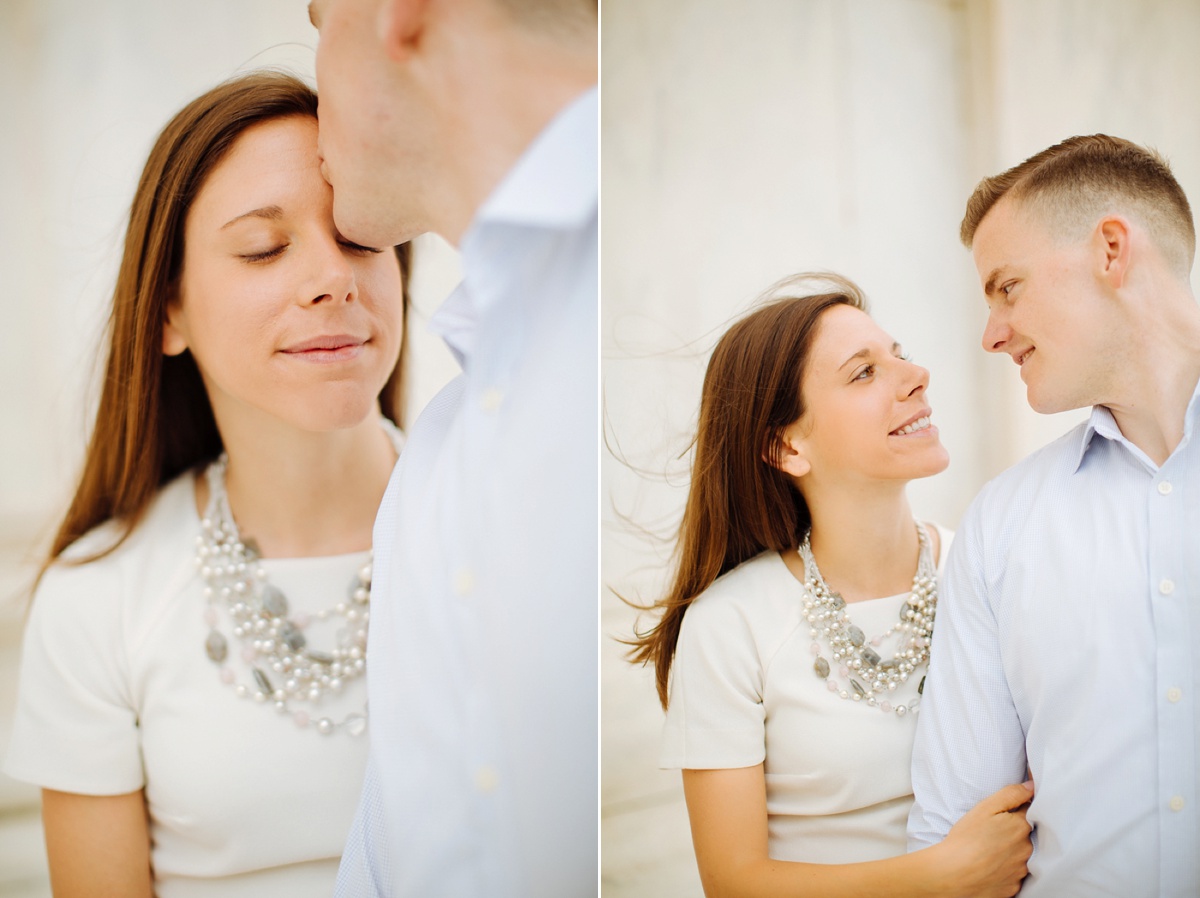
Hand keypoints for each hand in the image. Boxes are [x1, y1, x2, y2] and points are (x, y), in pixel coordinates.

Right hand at [934, 781, 1033, 897]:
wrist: (953, 875)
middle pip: (1026, 836)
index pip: (1028, 812)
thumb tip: (1032, 786)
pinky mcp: (1014, 887)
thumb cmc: (966, 839)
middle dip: (1013, 833)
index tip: (1003, 815)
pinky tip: (990, 867)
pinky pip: (1014, 875)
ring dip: (1010, 853)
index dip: (1015, 811)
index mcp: (1021, 827)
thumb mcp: (985, 808)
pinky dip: (1005, 870)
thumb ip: (1011, 794)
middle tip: (992, 834)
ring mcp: (1021, 870)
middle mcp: (1027, 850)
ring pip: (1021, 856)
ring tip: (989, 851)